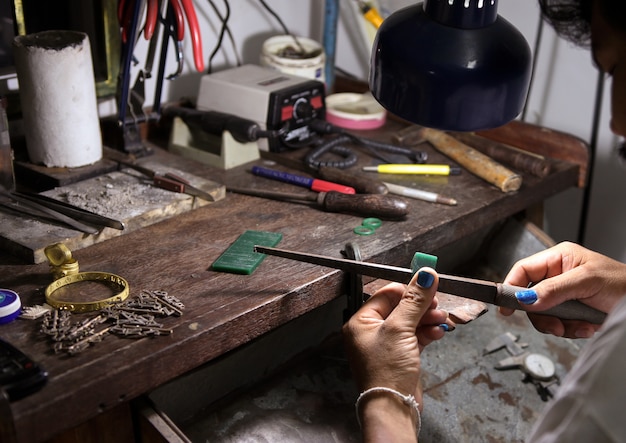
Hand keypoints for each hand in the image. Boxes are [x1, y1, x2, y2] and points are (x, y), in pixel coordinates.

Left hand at [342, 268, 447, 441]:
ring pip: (410, 322)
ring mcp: (386, 345)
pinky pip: (415, 337)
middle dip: (421, 306)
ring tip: (441, 319)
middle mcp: (370, 332)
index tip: (428, 285)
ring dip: (427, 319)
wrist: (394, 407)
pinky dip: (427, 333)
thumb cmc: (386, 371)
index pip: (385, 295)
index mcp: (361, 322)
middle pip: (400, 308)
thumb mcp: (400, 329)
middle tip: (437, 304)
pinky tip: (438, 332)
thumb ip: (414, 300)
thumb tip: (426, 275)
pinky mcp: (400, 357)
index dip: (408, 290)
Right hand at [500, 241, 625, 337]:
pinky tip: (587, 327)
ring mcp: (564, 294)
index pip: (523, 270)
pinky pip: (559, 323)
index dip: (510, 287)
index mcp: (559, 258)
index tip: (505, 307)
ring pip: (544, 313)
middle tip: (555, 326)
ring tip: (578, 327)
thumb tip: (526, 298)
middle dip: (542, 315)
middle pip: (530, 297)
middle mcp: (558, 275)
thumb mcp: (586, 282)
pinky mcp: (572, 310)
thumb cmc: (624, 284)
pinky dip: (572, 329)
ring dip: (560, 325)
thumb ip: (554, 289)